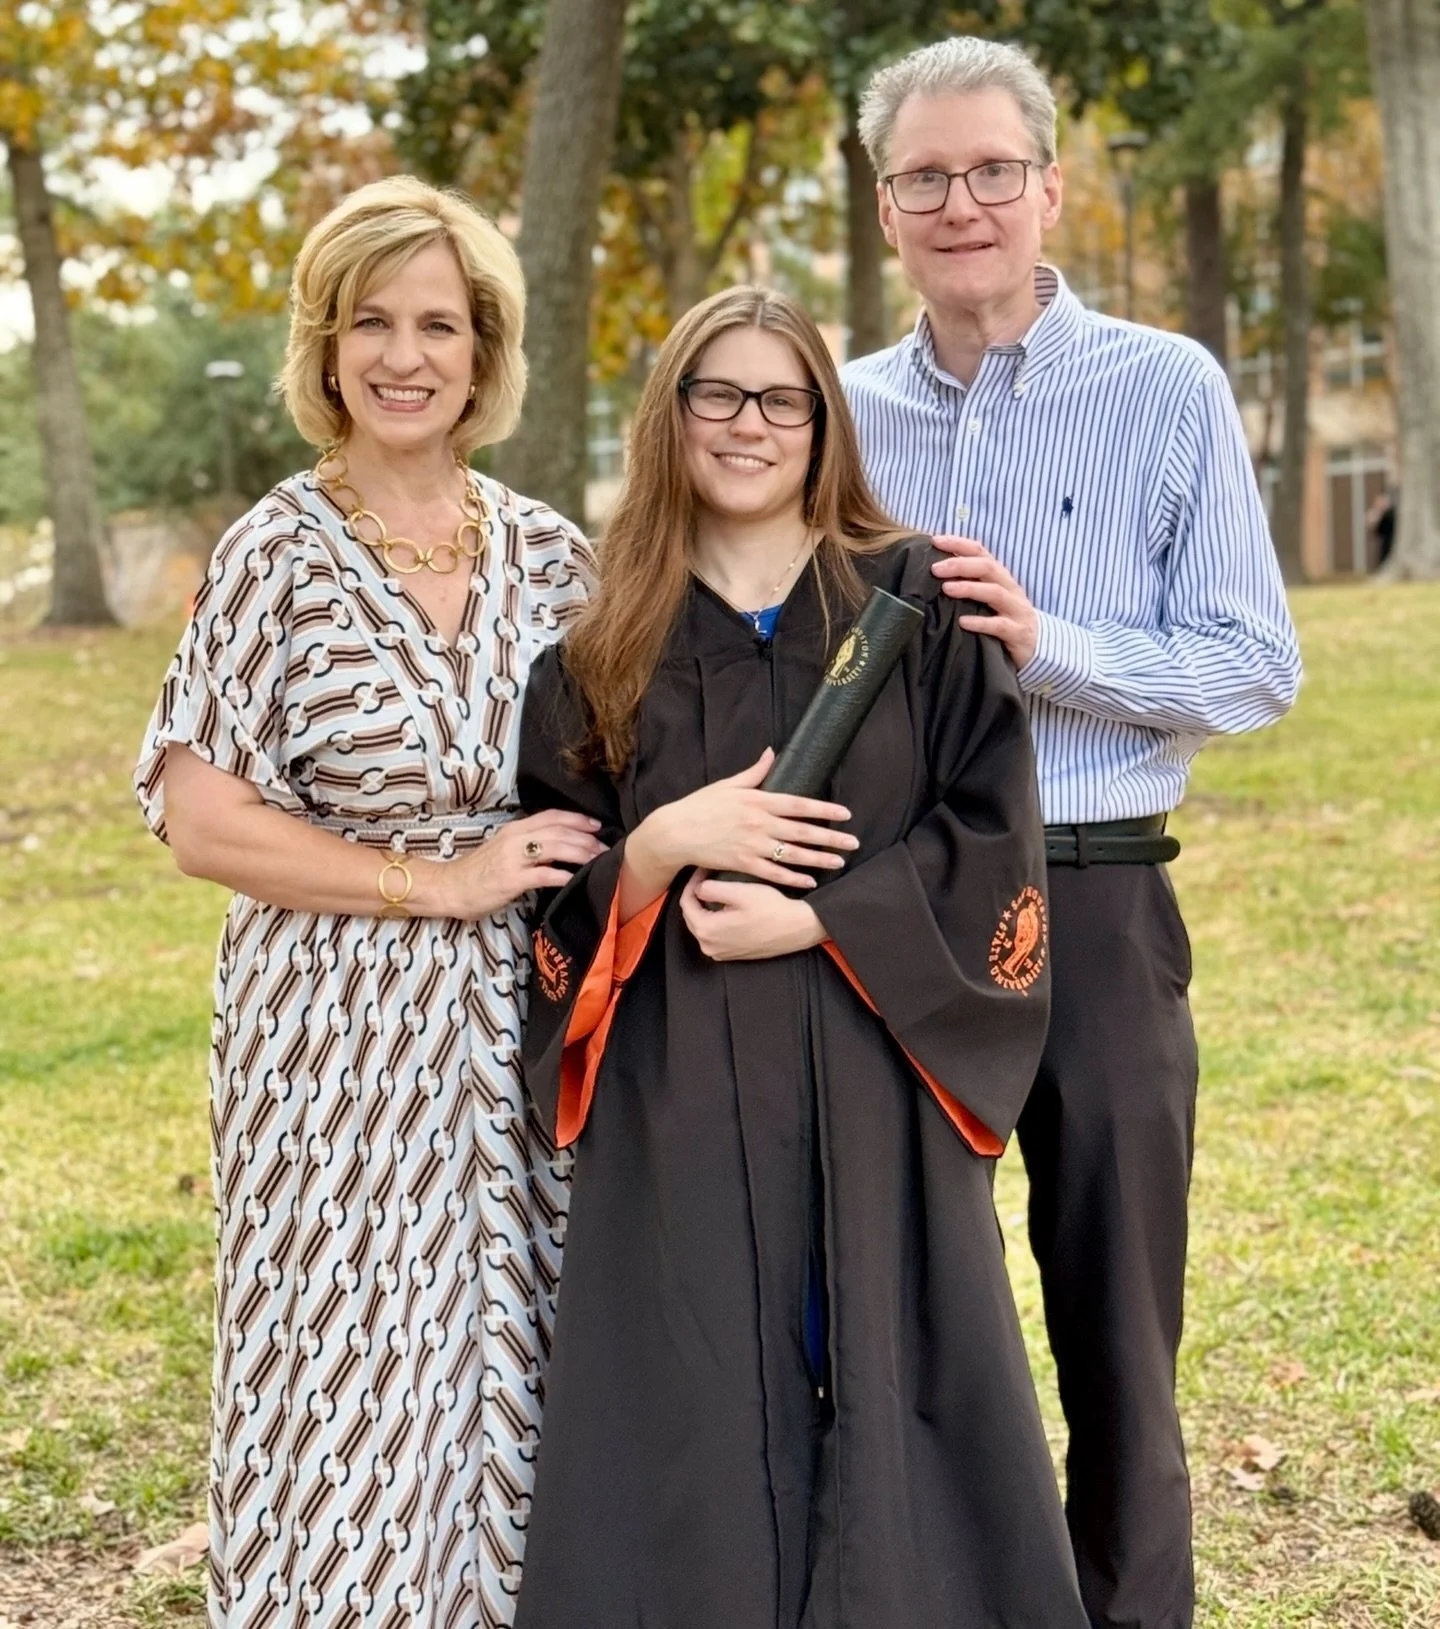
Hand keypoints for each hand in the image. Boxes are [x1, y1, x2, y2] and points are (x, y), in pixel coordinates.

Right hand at [438, 809, 606, 917]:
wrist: (449, 887)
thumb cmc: (478, 872)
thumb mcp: (504, 849)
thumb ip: (528, 844)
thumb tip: (559, 847)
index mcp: (515, 829)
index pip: (552, 816)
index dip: (577, 819)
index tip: (597, 825)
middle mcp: (515, 838)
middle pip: (558, 830)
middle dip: (586, 838)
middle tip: (605, 847)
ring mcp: (513, 858)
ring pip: (555, 847)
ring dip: (581, 852)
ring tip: (598, 859)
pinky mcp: (511, 880)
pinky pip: (543, 874)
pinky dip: (563, 874)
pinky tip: (575, 878)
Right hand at [629, 749, 857, 894]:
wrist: (675, 832)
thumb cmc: (700, 806)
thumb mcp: (727, 784)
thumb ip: (754, 773)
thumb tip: (772, 753)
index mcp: (757, 800)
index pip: (799, 804)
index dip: (824, 809)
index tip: (845, 814)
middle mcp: (758, 823)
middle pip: (802, 831)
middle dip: (830, 837)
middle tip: (853, 842)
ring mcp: (751, 845)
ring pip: (792, 854)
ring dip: (818, 859)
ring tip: (839, 861)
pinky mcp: (742, 864)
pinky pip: (773, 874)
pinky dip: (792, 879)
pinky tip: (810, 881)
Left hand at [678, 871, 826, 961]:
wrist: (798, 928)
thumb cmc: (772, 909)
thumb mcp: (740, 892)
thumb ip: (711, 889)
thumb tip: (697, 888)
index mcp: (707, 931)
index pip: (686, 903)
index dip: (692, 883)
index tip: (703, 870)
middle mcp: (709, 946)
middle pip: (693, 915)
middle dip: (698, 894)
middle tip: (709, 876)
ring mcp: (721, 953)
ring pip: (703, 924)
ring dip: (707, 906)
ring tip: (718, 888)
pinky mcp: (732, 954)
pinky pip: (716, 934)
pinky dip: (717, 919)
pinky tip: (728, 906)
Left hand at [930, 535, 1037, 668]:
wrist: (1037, 646)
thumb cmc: (1004, 619)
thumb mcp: (988, 598)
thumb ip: (970, 583)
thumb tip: (937, 570)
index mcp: (1000, 577)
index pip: (980, 552)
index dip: (959, 544)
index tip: (935, 541)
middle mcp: (1010, 589)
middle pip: (988, 568)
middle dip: (960, 565)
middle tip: (935, 569)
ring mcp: (1016, 610)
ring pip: (994, 593)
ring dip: (969, 588)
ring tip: (946, 588)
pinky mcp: (1018, 632)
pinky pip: (999, 625)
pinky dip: (980, 622)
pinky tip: (962, 622)